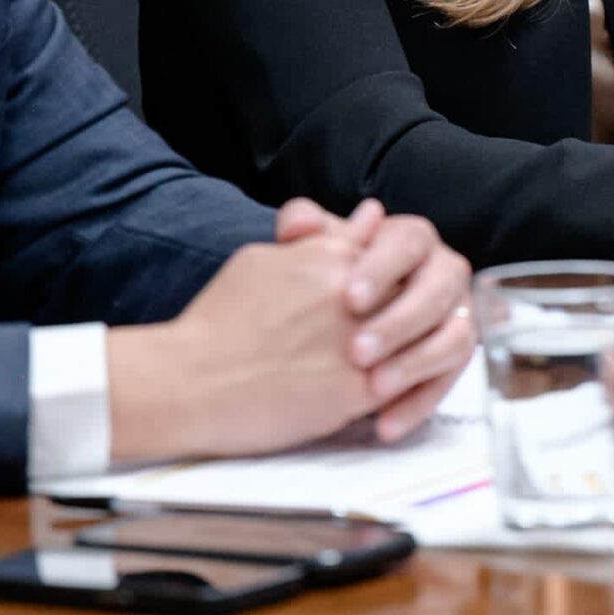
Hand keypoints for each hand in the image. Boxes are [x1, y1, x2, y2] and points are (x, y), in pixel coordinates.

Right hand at [108, 204, 473, 462]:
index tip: (398, 292)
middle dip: (425, 312)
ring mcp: (358, 343)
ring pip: (423, 342)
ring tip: (404, 363)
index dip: (406, 276)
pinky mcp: (354, 391)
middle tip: (412, 331)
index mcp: (333, 256)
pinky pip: (405, 387)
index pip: (401, 254)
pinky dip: (407, 394)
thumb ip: (326, 238)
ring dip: (423, 352)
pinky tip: (390, 399)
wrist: (188, 381)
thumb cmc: (218, 322)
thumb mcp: (266, 259)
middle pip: (420, 296)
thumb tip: (372, 215)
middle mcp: (353, 295)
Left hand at [273, 197, 474, 441]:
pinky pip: (449, 381)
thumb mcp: (308, 255)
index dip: (383, 267)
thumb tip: (303, 224)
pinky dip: (417, 404)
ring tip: (373, 391)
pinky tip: (384, 425)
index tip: (350, 298)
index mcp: (410, 239)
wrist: (316, 330)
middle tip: (358, 352)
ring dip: (416, 364)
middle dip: (401, 321)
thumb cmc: (318, 285)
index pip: (409, 240)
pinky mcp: (453, 359)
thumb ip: (300, 233)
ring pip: (457, 336)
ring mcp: (456, 315)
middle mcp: (442, 271)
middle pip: (441, 288)